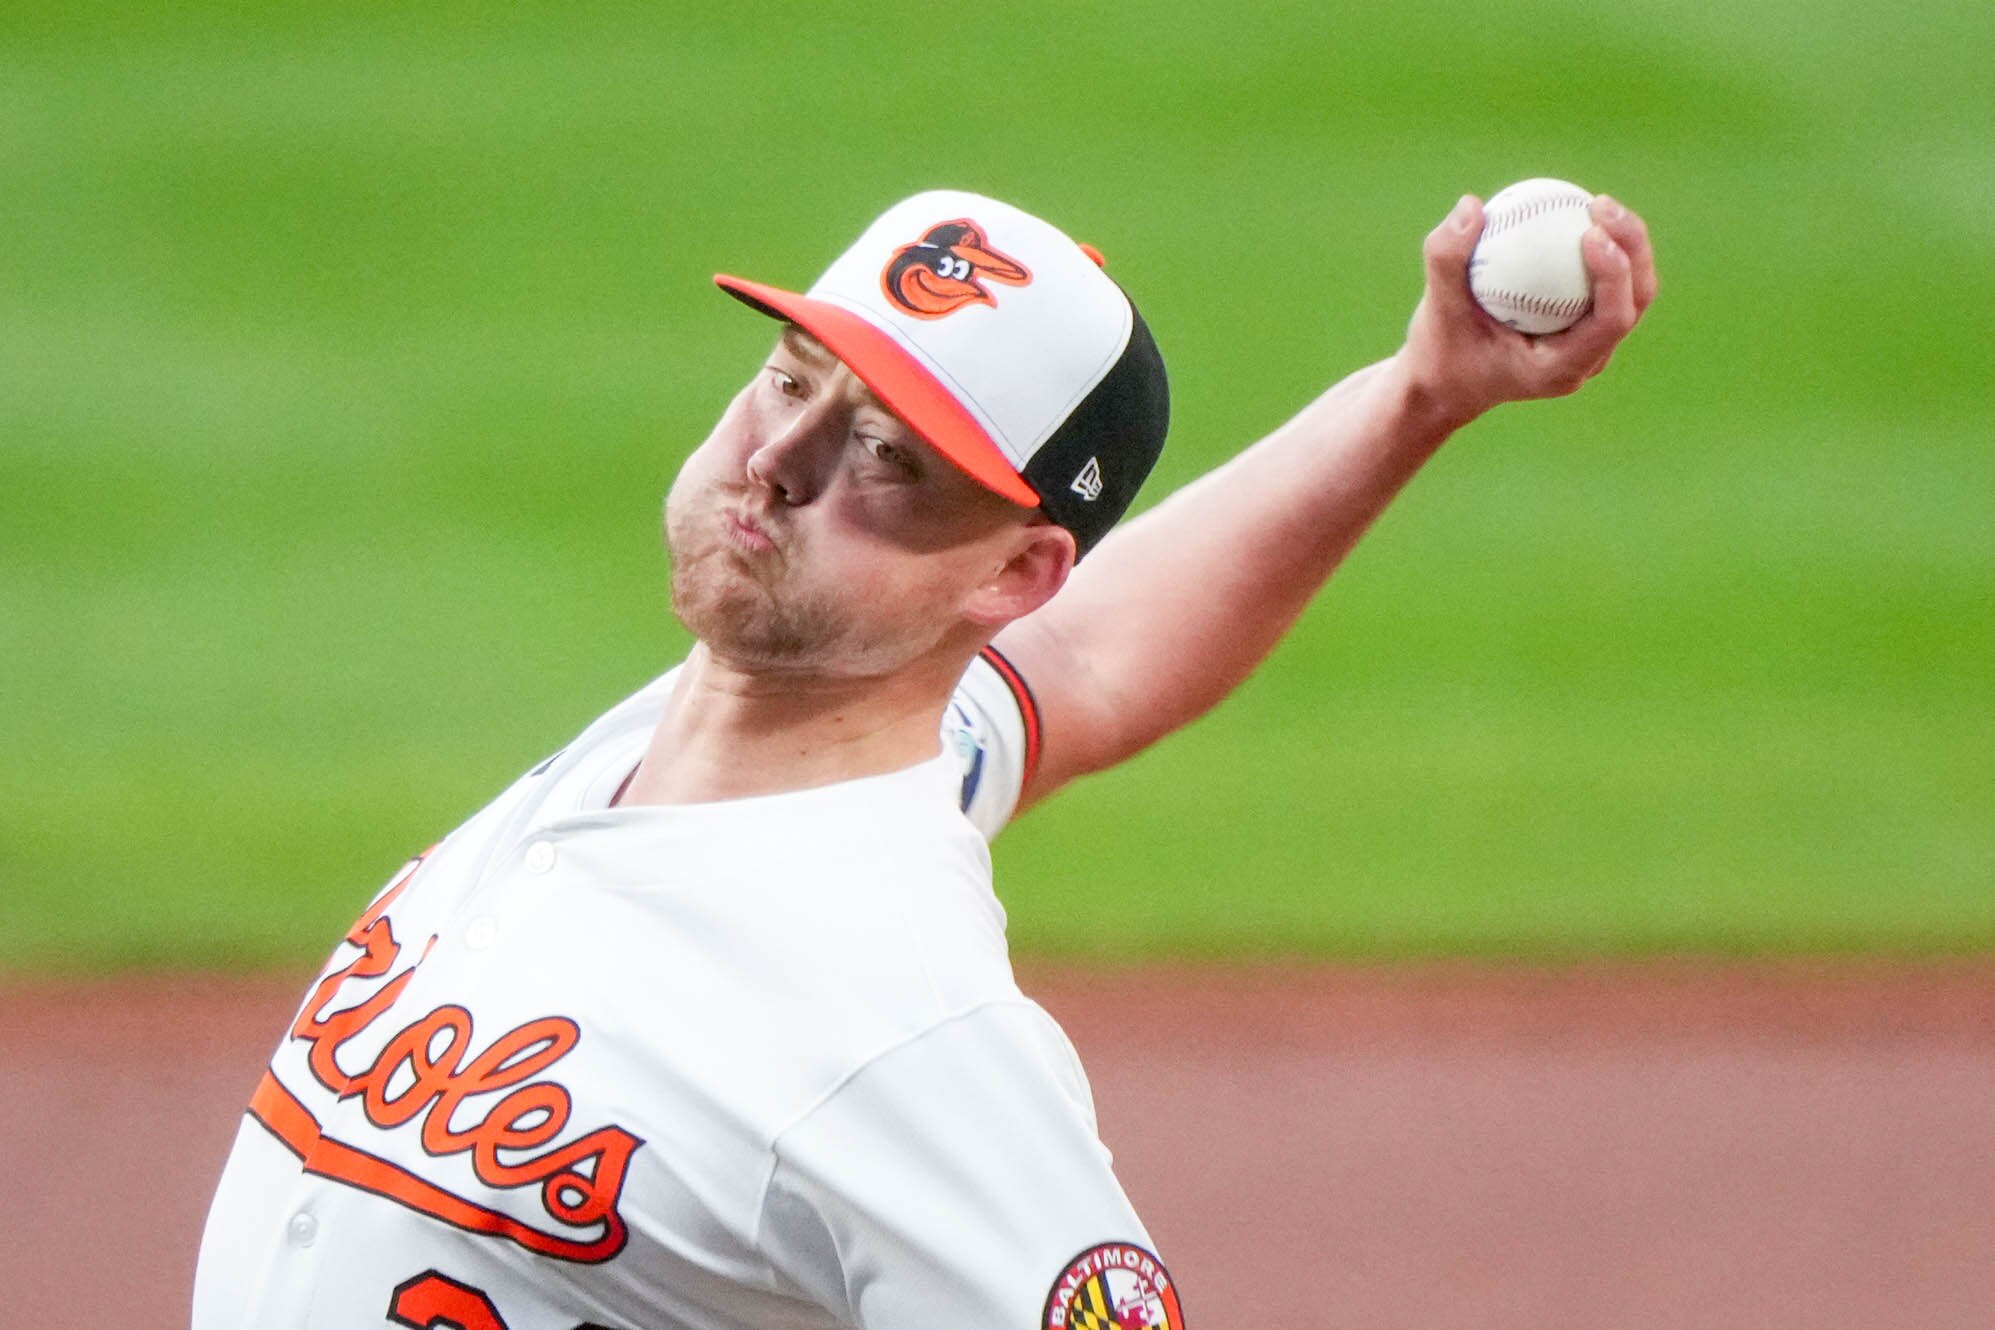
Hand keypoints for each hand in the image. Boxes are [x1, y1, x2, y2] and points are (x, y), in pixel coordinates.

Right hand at [1397, 192, 1657, 429]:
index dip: (1615, 273)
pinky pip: (1608, 284)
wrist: (1444, 382)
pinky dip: (1604, 249)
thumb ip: (1446, 258)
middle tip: (1600, 204)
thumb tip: (1471, 205)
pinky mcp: (1585, 329)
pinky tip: (1580, 213)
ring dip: (1627, 244)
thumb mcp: (1433, 307)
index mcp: (1560, 370)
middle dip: (1632, 248)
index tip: (1590, 231)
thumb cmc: (1439, 350)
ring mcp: (1590, 346)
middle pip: (1635, 300)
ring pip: (1632, 291)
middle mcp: (1586, 362)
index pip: (1611, 321)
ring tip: (1598, 203)